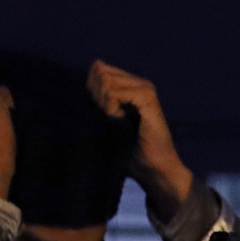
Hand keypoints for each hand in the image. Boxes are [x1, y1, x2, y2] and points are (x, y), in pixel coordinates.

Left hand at [88, 60, 194, 214]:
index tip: (101, 116)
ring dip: (104, 106)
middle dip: (97, 98)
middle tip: (109, 120)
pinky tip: (122, 122)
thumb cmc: (129, 151)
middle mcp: (138, 83)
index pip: (98, 70)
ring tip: (117, 122)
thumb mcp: (105, 122)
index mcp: (129, 85)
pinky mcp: (147, 98)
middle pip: (100, 73)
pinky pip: (113, 93)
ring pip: (105, 81)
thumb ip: (96, 98)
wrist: (153, 170)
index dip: (91, 92)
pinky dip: (111, 111)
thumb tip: (86, 77)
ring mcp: (144, 88)